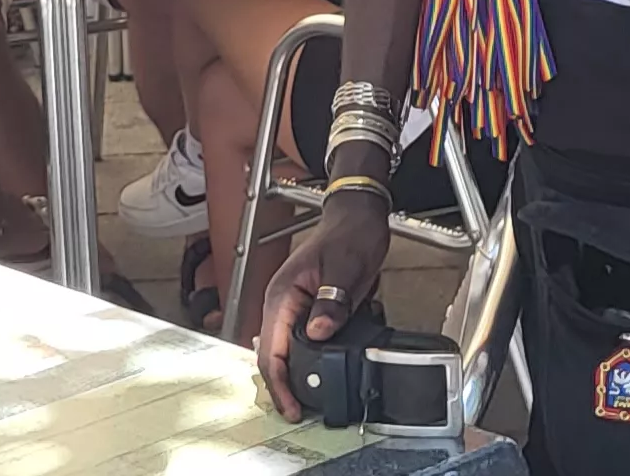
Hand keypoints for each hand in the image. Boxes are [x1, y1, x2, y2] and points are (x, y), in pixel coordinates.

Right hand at [255, 196, 390, 419]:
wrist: (358, 218)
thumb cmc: (349, 235)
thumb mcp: (345, 268)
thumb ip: (332, 301)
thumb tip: (320, 332)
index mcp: (281, 295)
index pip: (271, 350)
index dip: (280, 383)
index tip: (293, 408)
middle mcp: (281, 304)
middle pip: (273, 356)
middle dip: (284, 386)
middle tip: (303, 411)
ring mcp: (293, 309)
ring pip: (285, 352)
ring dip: (295, 376)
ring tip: (311, 399)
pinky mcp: (308, 311)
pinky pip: (301, 343)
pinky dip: (309, 361)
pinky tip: (323, 372)